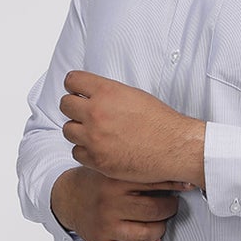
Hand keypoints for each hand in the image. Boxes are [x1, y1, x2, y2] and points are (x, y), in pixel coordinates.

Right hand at [53, 168, 191, 240]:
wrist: (68, 198)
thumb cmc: (99, 182)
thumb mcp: (116, 168)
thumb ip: (143, 171)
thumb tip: (184, 178)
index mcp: (113, 180)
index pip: (156, 184)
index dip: (175, 185)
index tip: (185, 185)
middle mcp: (108, 204)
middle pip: (155, 211)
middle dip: (169, 209)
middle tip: (170, 205)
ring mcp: (104, 226)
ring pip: (147, 235)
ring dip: (160, 229)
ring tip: (159, 221)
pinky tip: (150, 240)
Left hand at [60, 71, 205, 186]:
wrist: (174, 148)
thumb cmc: (160, 122)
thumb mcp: (133, 95)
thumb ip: (108, 94)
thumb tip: (92, 94)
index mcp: (106, 92)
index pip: (72, 81)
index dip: (74, 86)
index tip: (77, 92)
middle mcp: (96, 113)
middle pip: (65, 105)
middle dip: (74, 108)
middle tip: (85, 113)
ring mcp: (94, 138)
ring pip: (68, 130)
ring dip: (78, 130)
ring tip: (92, 132)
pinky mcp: (97, 159)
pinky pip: (76, 152)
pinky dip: (85, 151)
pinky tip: (98, 148)